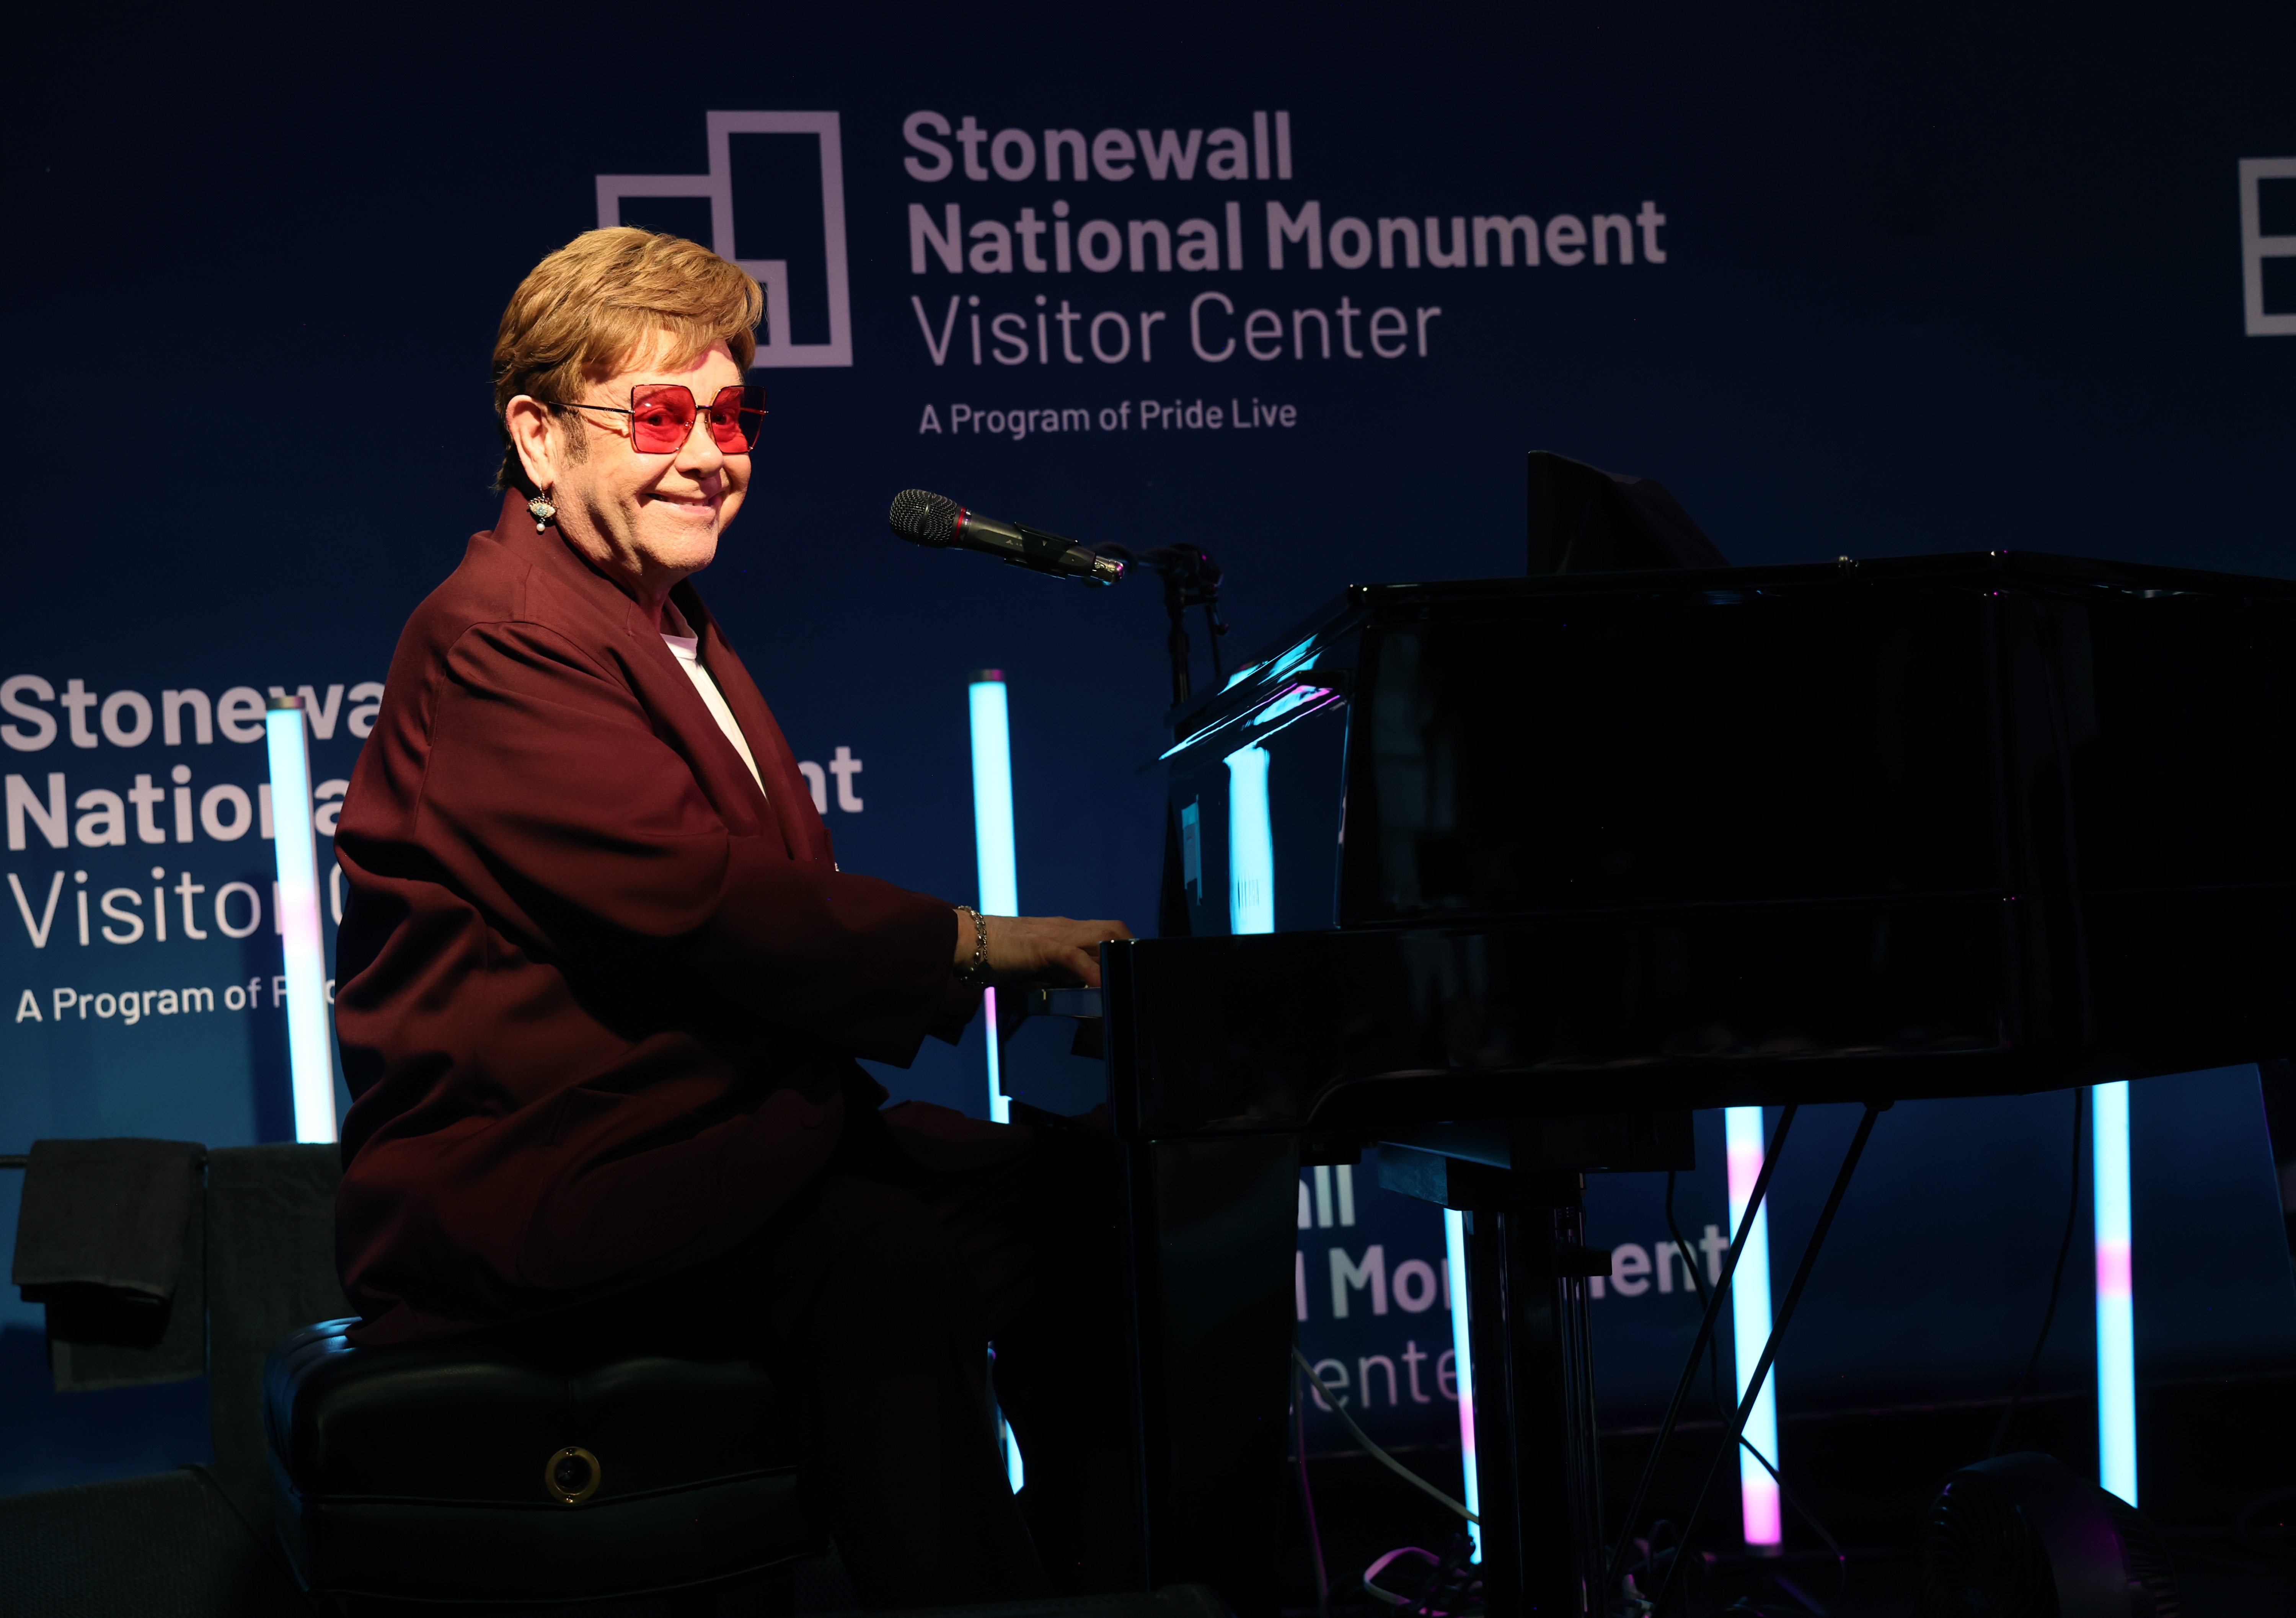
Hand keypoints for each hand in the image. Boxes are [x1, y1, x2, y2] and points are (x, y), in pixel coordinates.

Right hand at [955, 911, 1134, 987]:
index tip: (1133, 965)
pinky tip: (1100, 985)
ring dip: (1118, 956)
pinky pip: (1073, 956)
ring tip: (1128, 978)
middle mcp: (1065, 928)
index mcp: (1064, 931)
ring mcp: (1054, 934)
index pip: (1105, 931)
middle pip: (1112, 929)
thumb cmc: (997, 955)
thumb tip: (1081, 998)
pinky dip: (1091, 970)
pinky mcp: (1041, 945)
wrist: (966, 940)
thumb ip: (1058, 977)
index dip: (1123, 946)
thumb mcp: (1036, 967)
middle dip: (1130, 949)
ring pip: (1101, 936)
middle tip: (1139, 973)